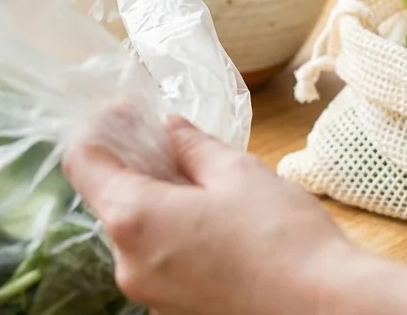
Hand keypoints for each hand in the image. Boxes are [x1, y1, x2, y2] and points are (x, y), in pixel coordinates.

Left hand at [61, 115, 357, 314]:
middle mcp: (129, 264)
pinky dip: (173, 233)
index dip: (99, 129)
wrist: (324, 309)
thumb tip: (171, 129)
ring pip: (137, 231)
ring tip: (202, 177)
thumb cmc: (282, 239)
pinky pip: (159, 260)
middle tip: (171, 137)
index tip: (127, 112)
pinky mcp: (174, 310)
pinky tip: (213, 219)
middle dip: (136, 163)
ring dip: (158, 199)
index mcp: (135, 220)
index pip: (82, 163)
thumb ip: (192, 147)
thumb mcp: (237, 173)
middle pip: (110, 199)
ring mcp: (150, 295)